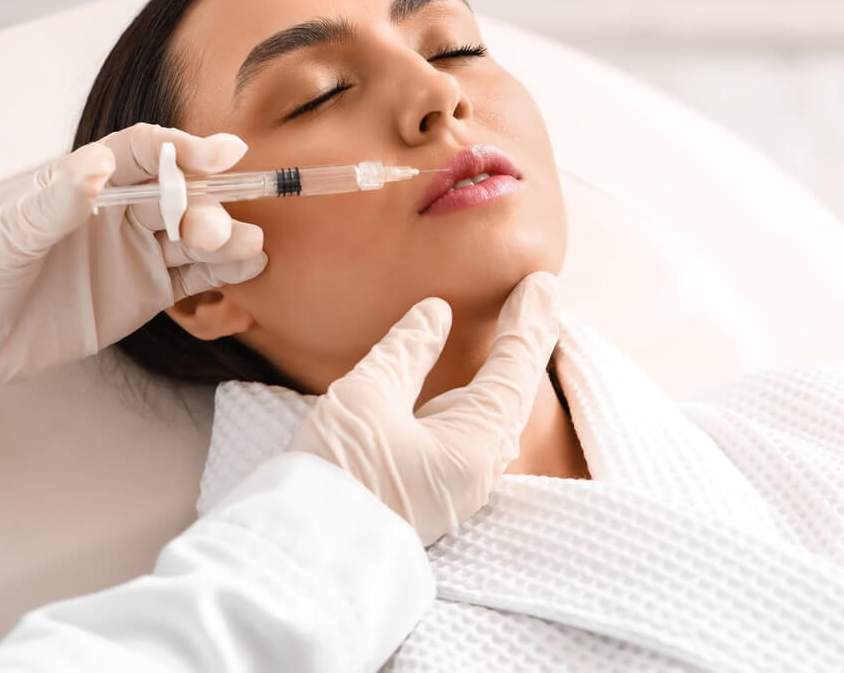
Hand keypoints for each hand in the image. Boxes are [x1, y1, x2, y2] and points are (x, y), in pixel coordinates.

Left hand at [0, 122, 267, 397]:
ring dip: (227, 238)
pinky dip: (225, 272)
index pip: (147, 153)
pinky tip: (250, 266)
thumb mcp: (9, 234)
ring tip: (250, 249)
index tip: (224, 152)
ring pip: (196, 236)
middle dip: (205, 208)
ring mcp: (140, 251)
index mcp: (89, 183)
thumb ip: (58, 201)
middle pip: (180, 197)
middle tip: (209, 233)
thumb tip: (99, 164)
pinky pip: (196, 276)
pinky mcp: (151, 292)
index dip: (186, 149)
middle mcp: (123, 212)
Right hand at [288, 271, 559, 545]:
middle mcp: (477, 471)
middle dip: (522, 343)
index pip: (515, 369)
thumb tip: (434, 315)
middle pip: (511, 392)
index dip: (529, 321)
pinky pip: (465, 435)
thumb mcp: (367, 398)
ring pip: (488, 415)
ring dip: (498, 372)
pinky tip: (463, 389)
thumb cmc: (336, 477)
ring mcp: (456, 486)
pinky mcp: (430, 494)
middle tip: (536, 297)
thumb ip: (406, 351)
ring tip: (511, 335)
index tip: (540, 283)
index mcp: (475, 446)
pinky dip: (471, 399)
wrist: (303, 560)